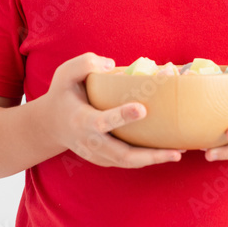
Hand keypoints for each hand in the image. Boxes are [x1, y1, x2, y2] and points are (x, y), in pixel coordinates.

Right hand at [36, 52, 184, 168]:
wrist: (49, 125)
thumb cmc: (62, 94)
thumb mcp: (65, 73)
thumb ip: (85, 64)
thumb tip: (111, 65)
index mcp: (81, 120)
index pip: (102, 121)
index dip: (121, 116)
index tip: (142, 109)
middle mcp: (90, 142)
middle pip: (121, 154)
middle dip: (149, 155)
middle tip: (174, 151)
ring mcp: (97, 155)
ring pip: (127, 162)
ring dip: (153, 160)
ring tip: (178, 153)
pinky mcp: (104, 160)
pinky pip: (128, 162)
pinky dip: (147, 160)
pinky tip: (167, 153)